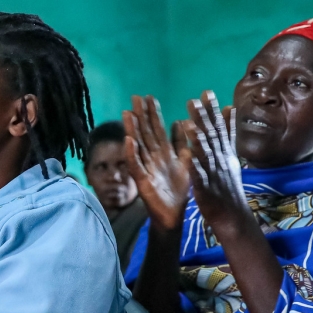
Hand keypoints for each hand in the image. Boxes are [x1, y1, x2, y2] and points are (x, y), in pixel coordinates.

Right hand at [123, 95, 192, 231]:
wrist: (173, 215)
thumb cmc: (178, 190)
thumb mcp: (184, 162)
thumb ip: (181, 143)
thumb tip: (180, 122)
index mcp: (163, 153)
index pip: (156, 129)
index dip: (152, 114)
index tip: (148, 97)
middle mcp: (152, 158)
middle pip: (145, 133)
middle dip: (140, 116)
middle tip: (135, 97)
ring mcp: (145, 169)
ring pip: (138, 146)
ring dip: (132, 130)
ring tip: (128, 113)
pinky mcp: (142, 182)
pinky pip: (136, 166)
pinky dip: (132, 154)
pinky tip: (129, 141)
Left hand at [184, 91, 250, 238]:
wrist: (232, 216)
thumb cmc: (228, 186)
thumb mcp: (231, 157)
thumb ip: (228, 134)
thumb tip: (229, 109)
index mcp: (224, 153)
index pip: (219, 128)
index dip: (213, 110)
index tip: (206, 92)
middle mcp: (221, 160)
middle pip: (212, 137)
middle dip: (203, 119)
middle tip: (194, 100)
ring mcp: (214, 173)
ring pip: (206, 154)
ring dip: (198, 138)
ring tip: (189, 123)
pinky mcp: (207, 188)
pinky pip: (200, 174)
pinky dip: (195, 164)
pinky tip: (187, 154)